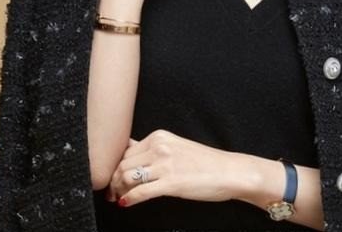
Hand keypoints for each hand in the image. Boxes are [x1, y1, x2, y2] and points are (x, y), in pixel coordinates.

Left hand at [104, 129, 251, 206]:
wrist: (230, 172)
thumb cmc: (205, 163)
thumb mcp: (176, 146)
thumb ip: (153, 149)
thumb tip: (129, 152)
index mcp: (159, 137)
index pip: (125, 151)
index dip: (115, 167)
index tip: (112, 178)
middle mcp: (160, 147)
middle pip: (122, 164)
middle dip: (113, 180)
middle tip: (111, 193)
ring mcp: (165, 165)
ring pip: (127, 177)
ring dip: (118, 190)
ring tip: (118, 198)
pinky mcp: (171, 183)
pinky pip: (140, 192)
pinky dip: (129, 199)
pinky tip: (126, 204)